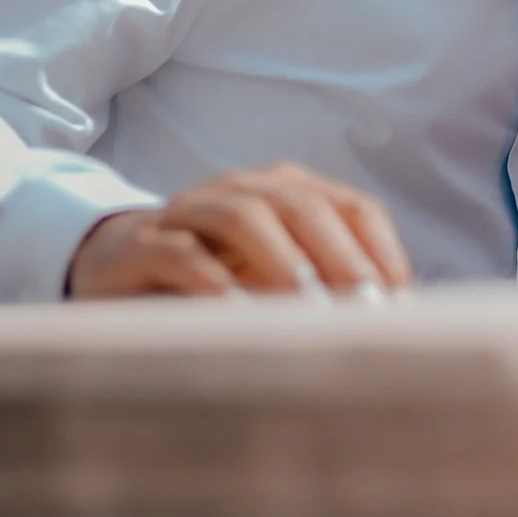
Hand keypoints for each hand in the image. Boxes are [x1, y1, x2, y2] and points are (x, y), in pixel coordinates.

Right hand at [67, 162, 411, 298]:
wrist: (116, 266)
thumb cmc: (217, 280)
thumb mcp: (278, 282)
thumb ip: (329, 293)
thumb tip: (397, 328)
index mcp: (289, 192)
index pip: (352, 206)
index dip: (381, 248)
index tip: (401, 301)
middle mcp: (243, 188)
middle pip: (301, 204)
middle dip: (338, 255)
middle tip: (364, 307)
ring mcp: (190, 211)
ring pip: (243, 215)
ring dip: (281, 259)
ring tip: (307, 304)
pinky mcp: (142, 245)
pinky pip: (179, 251)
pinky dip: (211, 278)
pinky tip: (234, 310)